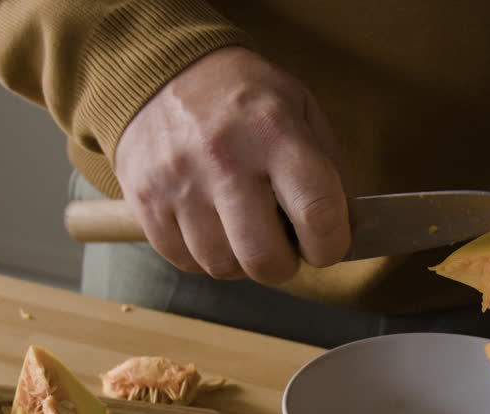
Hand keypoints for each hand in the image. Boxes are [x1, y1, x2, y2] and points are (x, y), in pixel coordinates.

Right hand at [113, 46, 349, 283]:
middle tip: (284, 247)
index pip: (317, 213)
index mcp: (274, 132)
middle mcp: (224, 159)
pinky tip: (210, 226)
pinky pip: (184, 260)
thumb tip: (344, 229)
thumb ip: (328, 168)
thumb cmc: (242, 97)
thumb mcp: (300, 108)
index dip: (331, 246)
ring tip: (242, 229)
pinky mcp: (145, 201)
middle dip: (284, 265)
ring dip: (240, 260)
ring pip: (222, 266)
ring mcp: (179, 183)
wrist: (161, 71)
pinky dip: (203, 255)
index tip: (328, 246)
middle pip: (264, 258)